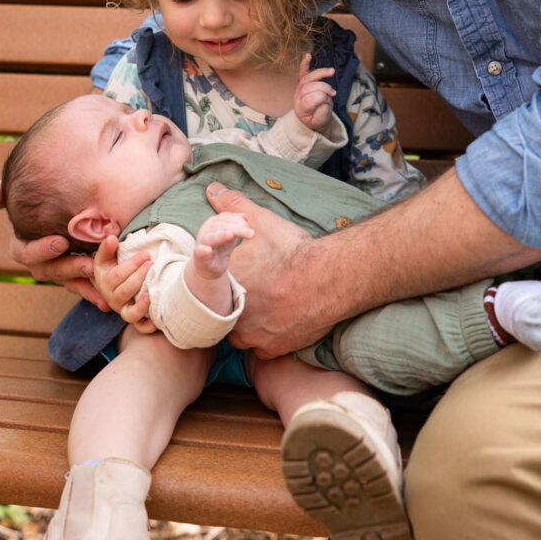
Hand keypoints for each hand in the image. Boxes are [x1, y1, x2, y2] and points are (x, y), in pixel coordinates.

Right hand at [0, 178, 107, 306]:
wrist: (64, 206)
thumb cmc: (35, 198)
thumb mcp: (19, 194)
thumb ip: (1, 193)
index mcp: (22, 244)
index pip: (25, 252)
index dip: (41, 250)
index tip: (60, 242)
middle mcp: (38, 261)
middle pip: (49, 271)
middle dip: (68, 268)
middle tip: (87, 264)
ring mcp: (57, 270)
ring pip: (67, 282)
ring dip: (82, 285)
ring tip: (100, 283)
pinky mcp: (74, 276)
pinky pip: (82, 287)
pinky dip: (93, 293)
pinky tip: (106, 301)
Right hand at [93, 235, 157, 331]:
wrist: (119, 283)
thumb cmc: (115, 267)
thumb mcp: (107, 257)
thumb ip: (107, 248)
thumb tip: (112, 238)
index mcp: (104, 283)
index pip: (116, 276)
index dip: (131, 265)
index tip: (145, 255)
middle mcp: (112, 298)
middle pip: (123, 292)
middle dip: (138, 277)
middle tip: (151, 264)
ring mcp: (124, 310)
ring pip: (129, 313)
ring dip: (141, 303)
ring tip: (151, 290)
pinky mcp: (136, 319)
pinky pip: (141, 327)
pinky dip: (148, 325)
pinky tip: (157, 317)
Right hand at [194, 212, 253, 279]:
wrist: (210, 267)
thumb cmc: (221, 248)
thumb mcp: (231, 235)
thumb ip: (237, 225)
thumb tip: (245, 216)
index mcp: (213, 222)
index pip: (226, 217)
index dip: (237, 220)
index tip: (248, 225)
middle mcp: (206, 229)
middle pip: (221, 226)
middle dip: (237, 228)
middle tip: (251, 233)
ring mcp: (201, 242)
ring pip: (211, 237)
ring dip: (221, 235)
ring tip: (231, 234)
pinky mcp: (198, 255)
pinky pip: (199, 251)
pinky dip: (203, 250)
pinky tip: (208, 250)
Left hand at [205, 182, 333, 357]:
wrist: (328, 278)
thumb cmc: (292, 250)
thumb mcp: (260, 220)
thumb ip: (232, 205)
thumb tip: (212, 189)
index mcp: (227, 286)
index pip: (216, 290)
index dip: (231, 283)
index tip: (245, 277)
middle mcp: (235, 315)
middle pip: (227, 314)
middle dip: (240, 304)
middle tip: (258, 292)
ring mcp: (254, 336)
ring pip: (243, 335)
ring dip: (251, 324)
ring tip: (268, 308)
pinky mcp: (274, 350)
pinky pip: (264, 350)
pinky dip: (270, 339)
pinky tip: (281, 322)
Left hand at [294, 53, 335, 133]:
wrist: (313, 119)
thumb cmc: (317, 120)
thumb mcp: (320, 121)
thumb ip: (322, 112)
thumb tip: (324, 98)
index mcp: (300, 109)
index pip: (309, 100)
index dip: (320, 99)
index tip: (328, 103)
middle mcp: (297, 97)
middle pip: (309, 87)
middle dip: (323, 88)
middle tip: (332, 93)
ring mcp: (299, 88)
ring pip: (308, 78)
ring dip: (320, 73)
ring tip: (331, 71)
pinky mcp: (303, 82)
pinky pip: (302, 72)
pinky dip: (304, 63)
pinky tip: (308, 55)